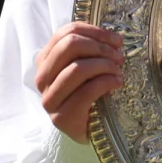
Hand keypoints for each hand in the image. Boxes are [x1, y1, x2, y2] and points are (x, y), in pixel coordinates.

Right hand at [34, 22, 124, 143]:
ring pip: (77, 68)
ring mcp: (50, 99)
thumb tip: (114, 39)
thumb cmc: (88, 94)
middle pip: (69, 45)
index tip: (116, 39)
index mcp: (45, 60)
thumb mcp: (86, 68)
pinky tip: (117, 83)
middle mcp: (42, 78)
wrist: (87, 131)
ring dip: (104, 65)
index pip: (66, 32)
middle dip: (100, 47)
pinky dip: (106, 83)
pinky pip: (87, 91)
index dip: (94, 31)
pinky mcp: (61, 117)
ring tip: (118, 71)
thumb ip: (90, 51)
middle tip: (119, 56)